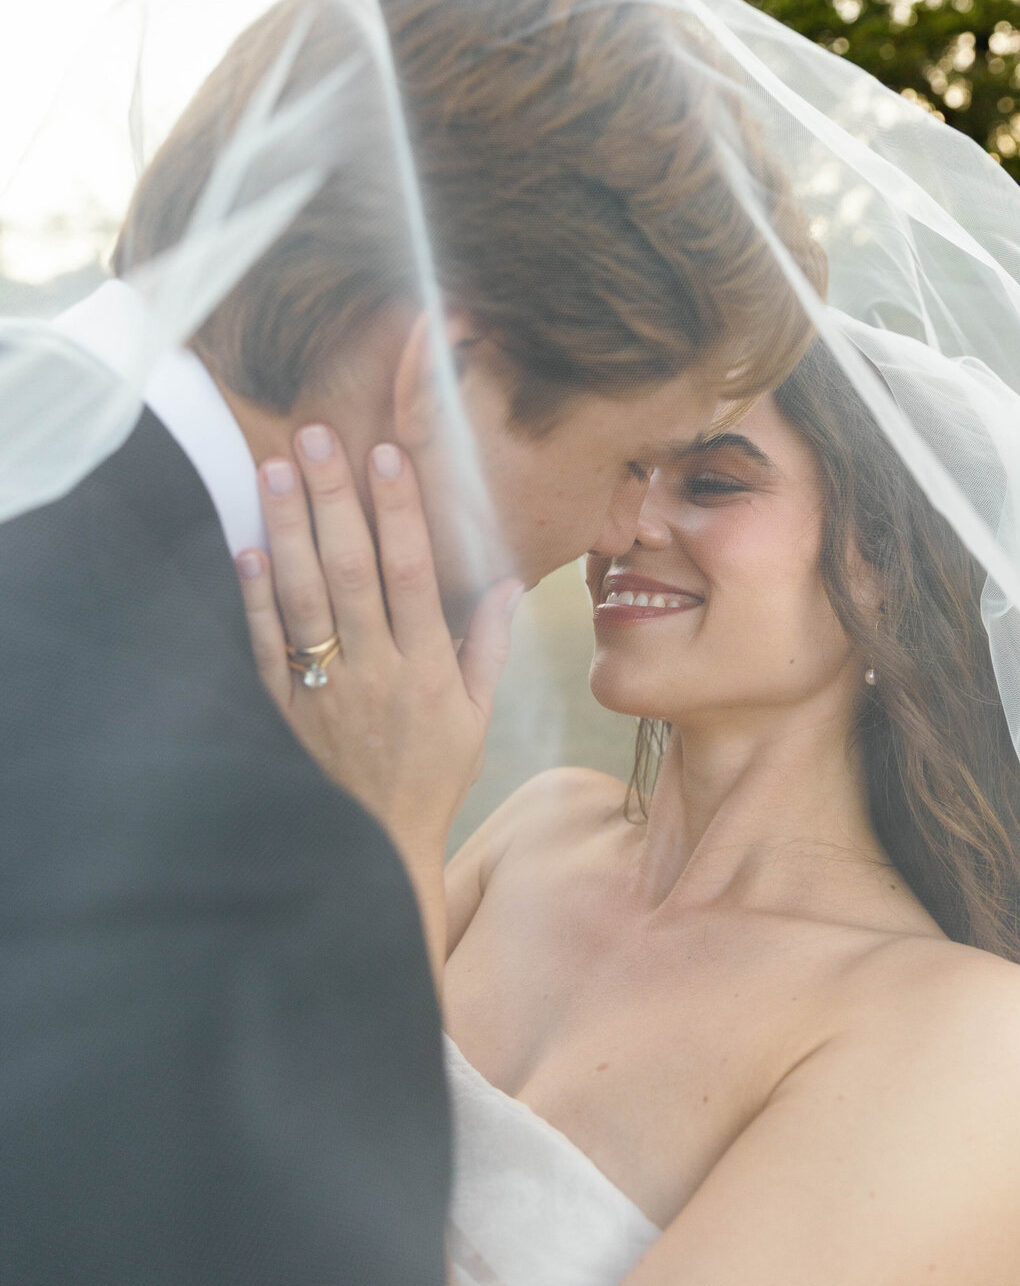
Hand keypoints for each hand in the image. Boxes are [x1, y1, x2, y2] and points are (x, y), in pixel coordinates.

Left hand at [235, 424, 520, 945]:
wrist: (375, 848)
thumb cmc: (434, 775)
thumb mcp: (477, 716)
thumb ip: (489, 645)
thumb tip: (510, 581)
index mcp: (427, 668)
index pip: (412, 574)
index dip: (399, 512)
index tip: (387, 456)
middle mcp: (375, 671)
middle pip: (351, 572)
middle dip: (333, 499)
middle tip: (316, 436)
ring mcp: (324, 690)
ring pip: (303, 599)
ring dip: (287, 531)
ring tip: (274, 470)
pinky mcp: (284, 711)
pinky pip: (264, 648)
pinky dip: (253, 599)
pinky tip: (244, 548)